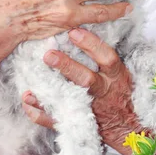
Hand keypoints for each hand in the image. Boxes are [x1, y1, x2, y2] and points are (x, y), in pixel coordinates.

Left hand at [22, 28, 139, 153]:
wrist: (126, 127)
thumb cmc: (121, 92)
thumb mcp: (122, 72)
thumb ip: (105, 55)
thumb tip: (84, 27)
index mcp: (115, 76)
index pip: (107, 58)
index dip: (92, 44)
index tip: (74, 31)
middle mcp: (103, 92)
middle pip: (86, 79)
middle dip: (67, 67)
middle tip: (48, 55)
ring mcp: (90, 108)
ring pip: (70, 100)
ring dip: (49, 92)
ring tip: (31, 85)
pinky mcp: (77, 122)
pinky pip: (56, 120)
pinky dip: (40, 112)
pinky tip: (28, 100)